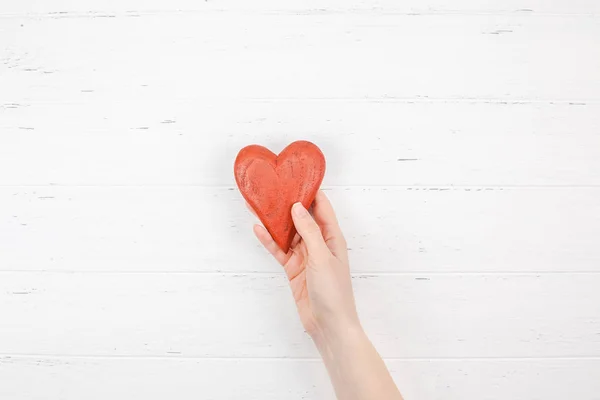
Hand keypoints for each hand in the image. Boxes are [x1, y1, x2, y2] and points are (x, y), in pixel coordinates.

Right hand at [250, 190, 361, 342]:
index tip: (295, 177)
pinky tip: (258, 229)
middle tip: (271, 189)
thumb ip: (309, 231)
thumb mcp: (321, 257)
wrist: (328, 324)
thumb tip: (298, 207)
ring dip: (274, 221)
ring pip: (287, 233)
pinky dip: (269, 240)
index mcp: (333, 237)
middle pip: (301, 218)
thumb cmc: (334, 291)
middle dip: (287, 204)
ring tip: (257, 205)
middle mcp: (319, 243)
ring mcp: (305, 256)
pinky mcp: (293, 268)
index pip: (322, 208)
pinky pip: (279, 250)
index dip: (310, 192)